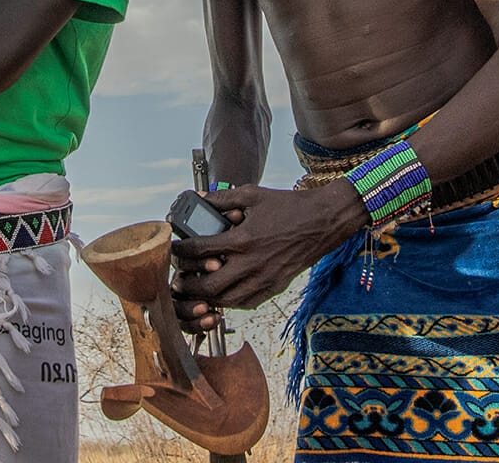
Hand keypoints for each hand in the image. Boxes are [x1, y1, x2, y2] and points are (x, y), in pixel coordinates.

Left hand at [169, 182, 366, 327]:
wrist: (323, 221)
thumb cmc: (288, 206)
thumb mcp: (253, 195)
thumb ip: (222, 198)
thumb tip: (198, 199)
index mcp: (244, 239)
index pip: (200, 250)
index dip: (181, 251)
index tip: (174, 249)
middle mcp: (252, 264)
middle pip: (208, 286)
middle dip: (189, 284)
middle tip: (180, 278)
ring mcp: (265, 279)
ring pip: (226, 301)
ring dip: (208, 297)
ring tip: (198, 287)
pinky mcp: (275, 287)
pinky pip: (246, 303)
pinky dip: (230, 301)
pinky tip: (224, 292)